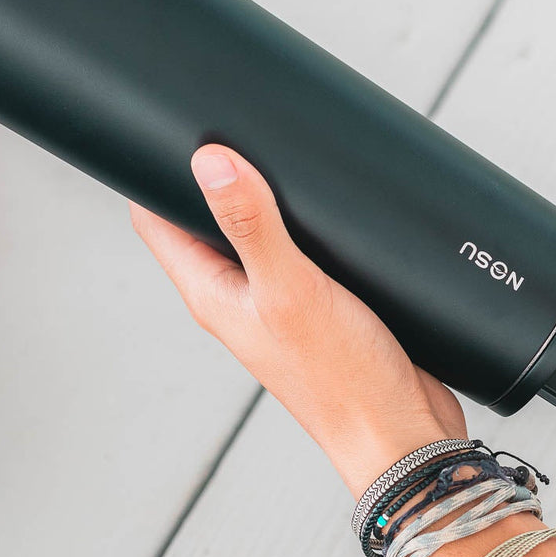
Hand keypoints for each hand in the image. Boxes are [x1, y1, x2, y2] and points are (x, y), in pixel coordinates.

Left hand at [133, 146, 467, 497]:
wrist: (400, 433)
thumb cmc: (342, 381)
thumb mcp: (292, 290)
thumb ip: (253, 226)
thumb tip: (211, 162)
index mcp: (212, 293)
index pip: (156, 220)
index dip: (155, 169)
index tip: (172, 125)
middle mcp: (238, 297)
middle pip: (206, 220)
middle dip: (215, 174)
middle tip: (232, 123)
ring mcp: (279, 303)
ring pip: (257, 234)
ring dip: (265, 197)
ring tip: (279, 153)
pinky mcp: (321, 308)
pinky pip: (302, 252)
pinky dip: (308, 224)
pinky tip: (330, 205)